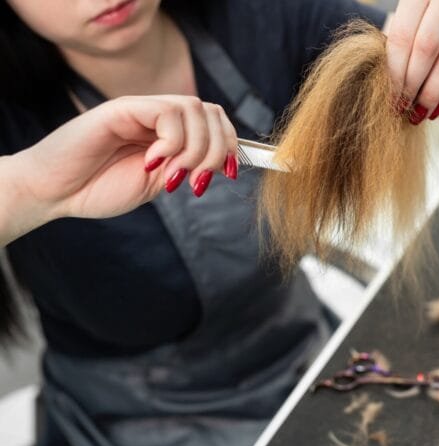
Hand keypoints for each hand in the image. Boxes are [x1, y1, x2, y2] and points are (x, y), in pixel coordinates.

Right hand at [1, 95, 237, 243]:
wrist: (55, 192)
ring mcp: (140, 110)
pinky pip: (166, 111)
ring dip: (194, 149)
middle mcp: (158, 117)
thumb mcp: (158, 183)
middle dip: (217, 149)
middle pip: (211, 112)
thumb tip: (223, 163)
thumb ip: (187, 168)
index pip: (216, 121)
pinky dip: (171, 141)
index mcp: (169, 133)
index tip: (229, 174)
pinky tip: (151, 162)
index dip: (230, 145)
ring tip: (172, 175)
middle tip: (197, 180)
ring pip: (194, 109)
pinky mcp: (122, 108)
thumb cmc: (99, 187)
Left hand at [385, 0, 438, 123]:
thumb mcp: (407, 28)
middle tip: (405, 107)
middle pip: (428, 47)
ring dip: (433, 93)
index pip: (403, 36)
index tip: (391, 97)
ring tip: (421, 112)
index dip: (396, 71)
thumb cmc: (424, 27)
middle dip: (413, 83)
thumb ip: (397, 49)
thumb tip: (387, 90)